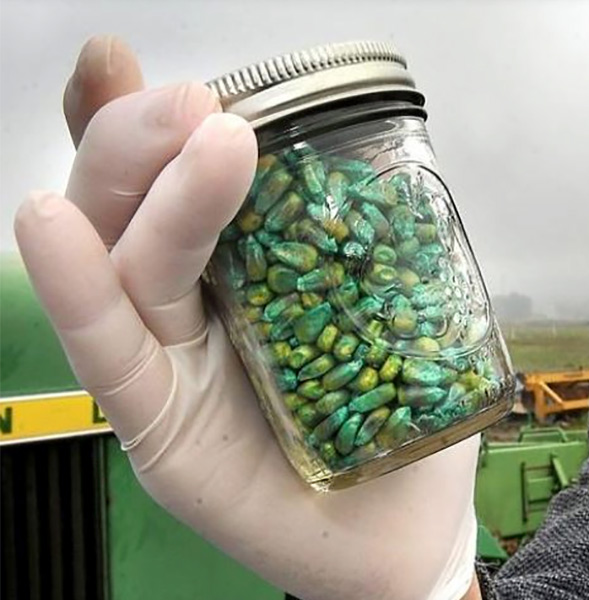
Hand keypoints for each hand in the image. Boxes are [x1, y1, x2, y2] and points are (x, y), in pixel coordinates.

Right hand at [16, 36, 478, 599]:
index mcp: (237, 271)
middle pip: (133, 209)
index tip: (133, 62)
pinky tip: (53, 231)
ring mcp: (168, 365)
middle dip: (148, 141)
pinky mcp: (159, 428)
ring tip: (184, 130)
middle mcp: (189, 310)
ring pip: (124, 263)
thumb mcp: (396, 308)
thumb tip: (363, 148)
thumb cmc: (399, 418)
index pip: (174, 184)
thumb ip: (367, 238)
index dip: (144, 123)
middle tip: (196, 103)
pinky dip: (80, 292)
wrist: (408, 530)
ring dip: (144, 190)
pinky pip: (111, 356)